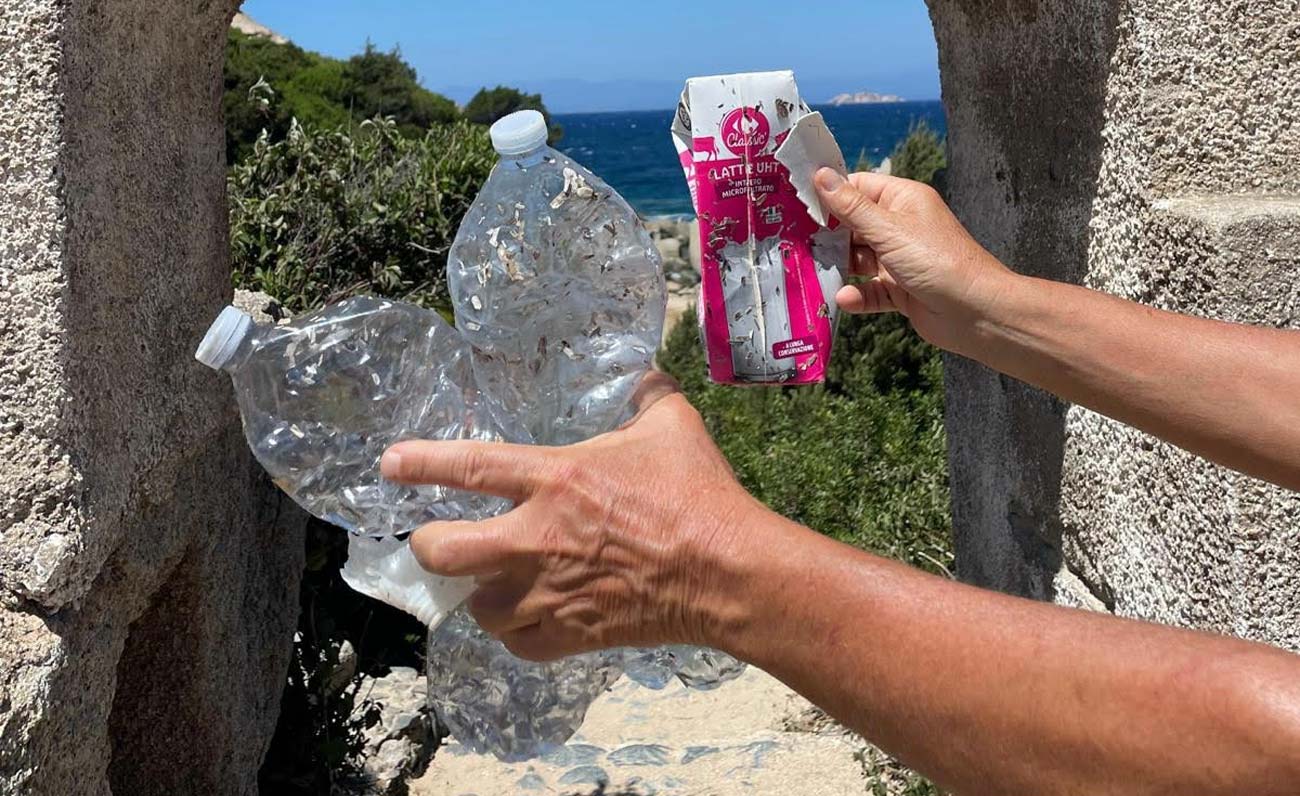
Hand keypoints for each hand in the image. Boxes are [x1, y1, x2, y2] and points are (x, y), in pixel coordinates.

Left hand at [379, 373, 766, 660]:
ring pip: (477, 606)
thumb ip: (646, 395)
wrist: (726, 572)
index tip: (389, 464)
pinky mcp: (571, 633)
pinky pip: (518, 643)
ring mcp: (550, 591)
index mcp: (556, 478)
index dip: (421, 463)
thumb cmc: (698, 495)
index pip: (469, 466)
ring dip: (479, 593)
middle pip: (443, 551)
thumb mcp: (673, 426)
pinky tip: (526, 619)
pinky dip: (516, 633)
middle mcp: (537, 537)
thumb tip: (643, 374)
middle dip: (427, 545)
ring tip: (492, 582)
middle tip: (436, 538)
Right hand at [814, 168, 1012, 354]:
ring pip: (857, 260)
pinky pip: (868, 290)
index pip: (858, 188)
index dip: (829, 194)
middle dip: (828, 236)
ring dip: (839, 268)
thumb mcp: (889, 230)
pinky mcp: (898, 291)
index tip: (797, 203)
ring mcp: (898, 260)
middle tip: (796, 242)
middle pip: (852, 226)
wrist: (975, 312)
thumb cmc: (937, 260)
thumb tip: (821, 175)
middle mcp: (899, 227)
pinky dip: (856, 295)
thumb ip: (851, 207)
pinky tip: (845, 298)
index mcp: (902, 201)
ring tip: (814, 273)